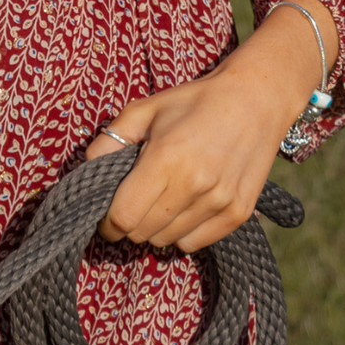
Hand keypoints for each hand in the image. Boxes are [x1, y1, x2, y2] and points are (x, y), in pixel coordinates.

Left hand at [85, 0, 337, 251]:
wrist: (258, 100)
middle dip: (128, 224)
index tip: (105, 215)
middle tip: (132, 203)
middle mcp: (195, 185)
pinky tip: (184, 206)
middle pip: (142, 233)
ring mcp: (220, 203)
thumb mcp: (145, 109)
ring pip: (166, 241)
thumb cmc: (195, 102)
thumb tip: (86, 169)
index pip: (124, 216)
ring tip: (160, 200)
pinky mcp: (238, 214)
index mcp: (166, 158)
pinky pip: (194, 244)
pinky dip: (181, 233)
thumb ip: (109, 140)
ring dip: (155, 228)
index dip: (107, 222)